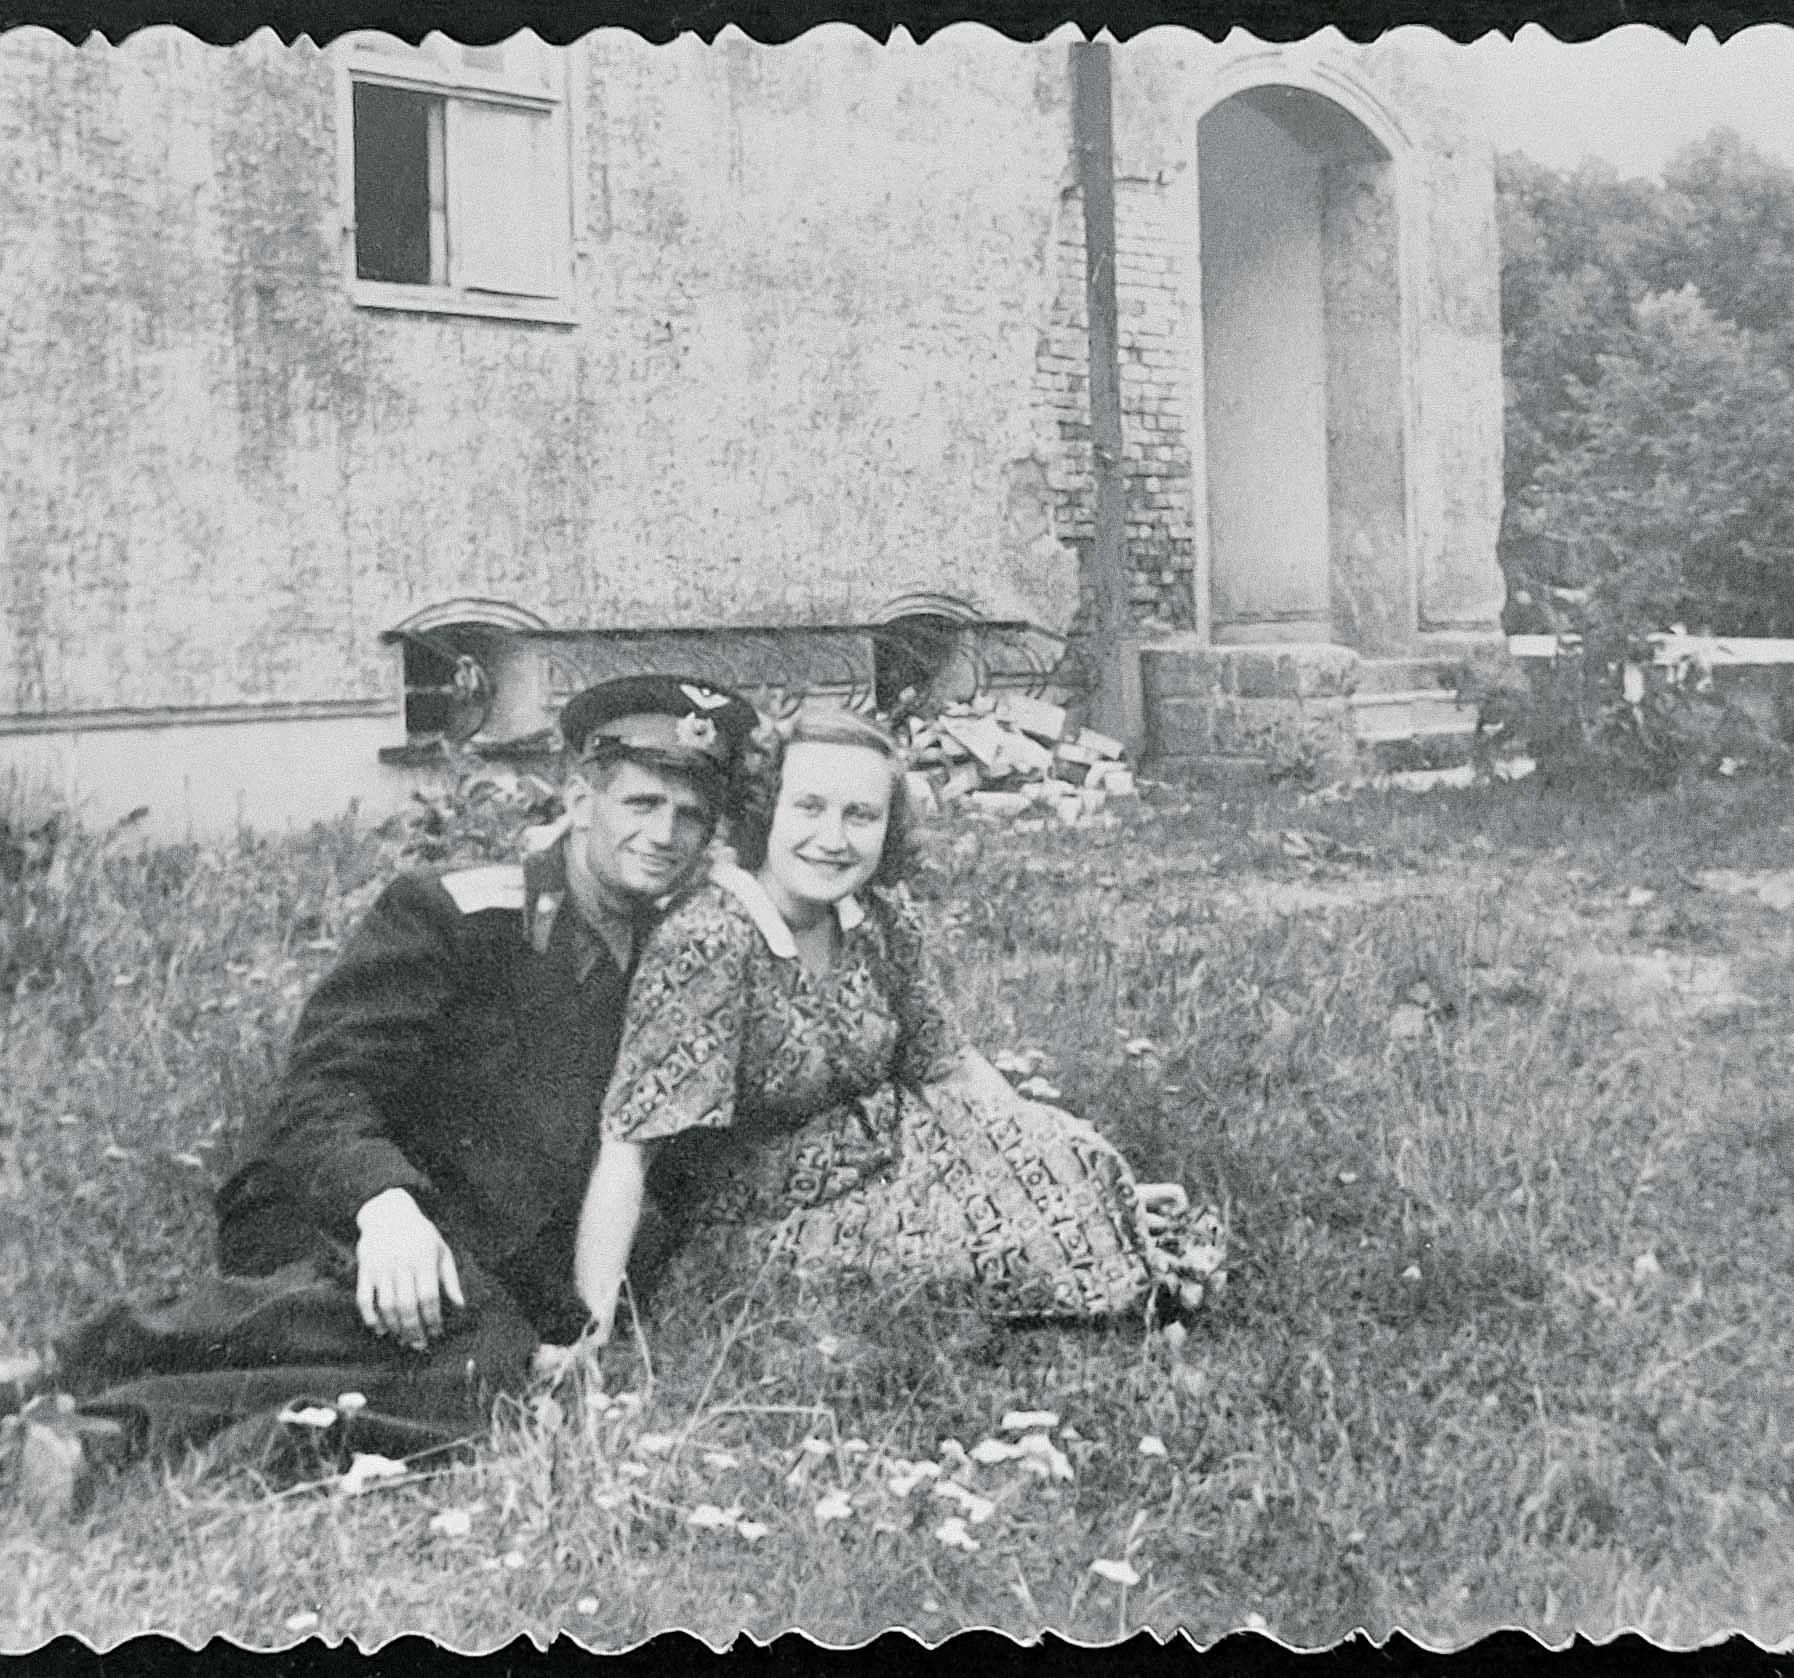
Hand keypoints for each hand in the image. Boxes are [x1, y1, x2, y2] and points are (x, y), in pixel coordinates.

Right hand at [355, 1187, 464, 1350]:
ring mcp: (380, 1267)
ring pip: (386, 1305)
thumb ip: (450, 1278)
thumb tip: (460, 1305)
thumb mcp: (441, 1250)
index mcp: (424, 1258)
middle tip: (420, 1345)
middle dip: (414, 1329)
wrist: (388, 1213)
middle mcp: (401, 1263)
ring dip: (394, 1327)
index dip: (433, 1318)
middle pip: (407, 1305)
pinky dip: (370, 1318)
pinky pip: (363, 1299)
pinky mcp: (364, 1269)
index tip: (437, 1332)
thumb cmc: (420, 1235)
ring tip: (403, 1340)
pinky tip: (380, 1329)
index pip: (429, 1296)